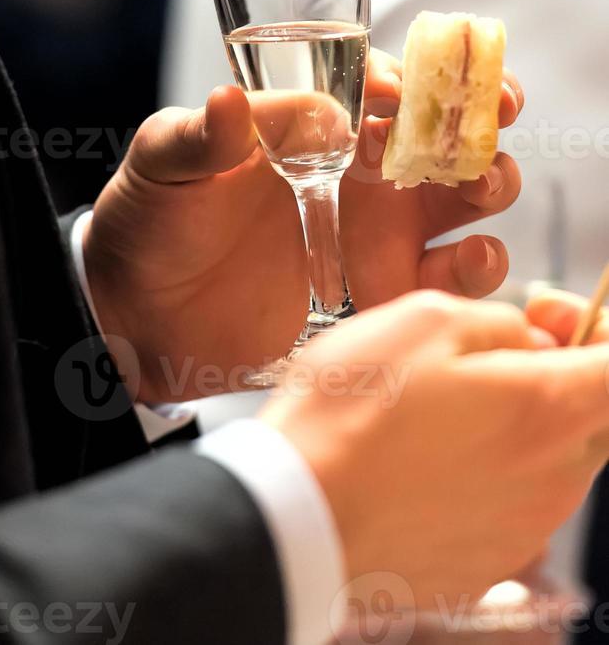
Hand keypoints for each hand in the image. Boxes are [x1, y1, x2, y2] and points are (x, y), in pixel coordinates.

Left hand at [83, 51, 522, 401]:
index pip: (386, 81)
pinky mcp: (383, 289)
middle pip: (445, 131)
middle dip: (477, 120)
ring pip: (466, 196)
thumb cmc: (153, 220)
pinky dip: (479, 266)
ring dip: (490, 183)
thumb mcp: (163, 161)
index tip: (400, 93)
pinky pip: (451, 276)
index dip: (411, 76)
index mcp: (317, 124)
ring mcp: (378, 230)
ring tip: (476, 187)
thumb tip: (231, 102)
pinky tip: (468, 257)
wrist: (142, 313)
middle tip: (481, 125)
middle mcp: (359, 169)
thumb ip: (200, 134)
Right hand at [262, 291, 608, 608]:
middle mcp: (551, 479)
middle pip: (591, 416)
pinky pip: (510, 503)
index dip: (598, 330)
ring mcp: (522, 528)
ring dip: (518, 425)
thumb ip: (500, 323)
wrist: (296, 515)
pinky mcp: (486, 561)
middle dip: (557, 375)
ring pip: (550, 461)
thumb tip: (528, 341)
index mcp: (546, 410)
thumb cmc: (353, 412)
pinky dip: (487, 472)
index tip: (549, 314)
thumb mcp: (423, 320)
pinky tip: (425, 458)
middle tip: (490, 354)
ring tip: (443, 408)